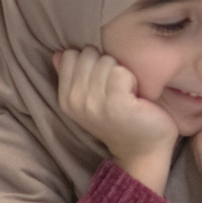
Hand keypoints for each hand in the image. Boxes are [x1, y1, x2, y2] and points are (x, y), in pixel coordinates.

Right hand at [55, 47, 177, 192]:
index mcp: (65, 98)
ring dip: (121, 71)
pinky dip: (132, 78)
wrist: (143, 148)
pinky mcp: (115, 104)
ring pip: (106, 61)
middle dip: (107, 63)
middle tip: (117, 86)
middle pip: (89, 55)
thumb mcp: (91, 98)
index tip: (103, 79)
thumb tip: (58, 54)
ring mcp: (94, 103)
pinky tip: (135, 95)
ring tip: (126, 92)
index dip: (91, 60)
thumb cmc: (121, 119)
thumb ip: (72, 75)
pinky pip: (121, 72)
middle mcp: (75, 100)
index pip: (69, 55)